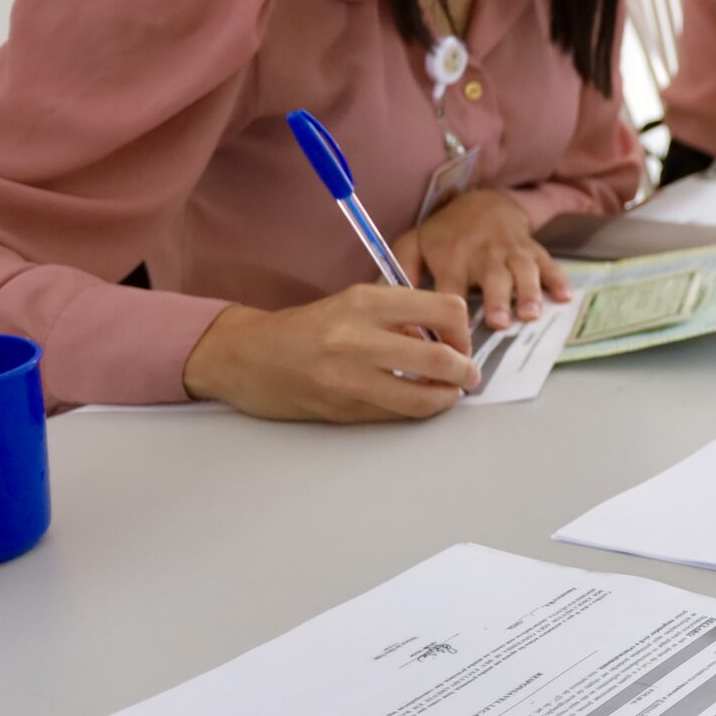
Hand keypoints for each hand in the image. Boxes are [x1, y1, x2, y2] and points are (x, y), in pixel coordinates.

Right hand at [182, 287, 480, 421]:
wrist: (246, 356)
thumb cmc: (307, 328)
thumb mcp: (354, 305)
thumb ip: (401, 317)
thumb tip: (447, 340)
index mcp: (366, 301)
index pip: (445, 309)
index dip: (464, 330)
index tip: (461, 341)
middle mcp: (358, 336)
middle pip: (441, 357)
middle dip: (466, 372)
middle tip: (469, 376)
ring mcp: (348, 376)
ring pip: (422, 396)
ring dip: (446, 398)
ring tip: (448, 394)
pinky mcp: (341, 407)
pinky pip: (395, 414)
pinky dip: (416, 410)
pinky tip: (415, 402)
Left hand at [394, 189, 570, 328]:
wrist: (484, 203)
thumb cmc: (446, 233)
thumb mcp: (413, 244)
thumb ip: (400, 271)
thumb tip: (393, 305)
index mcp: (451, 258)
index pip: (449, 288)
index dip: (450, 314)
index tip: (453, 342)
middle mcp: (483, 255)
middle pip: (491, 278)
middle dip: (497, 300)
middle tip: (500, 323)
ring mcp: (512, 252)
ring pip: (523, 271)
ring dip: (528, 292)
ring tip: (531, 315)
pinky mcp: (533, 250)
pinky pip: (549, 264)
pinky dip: (558, 280)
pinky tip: (564, 297)